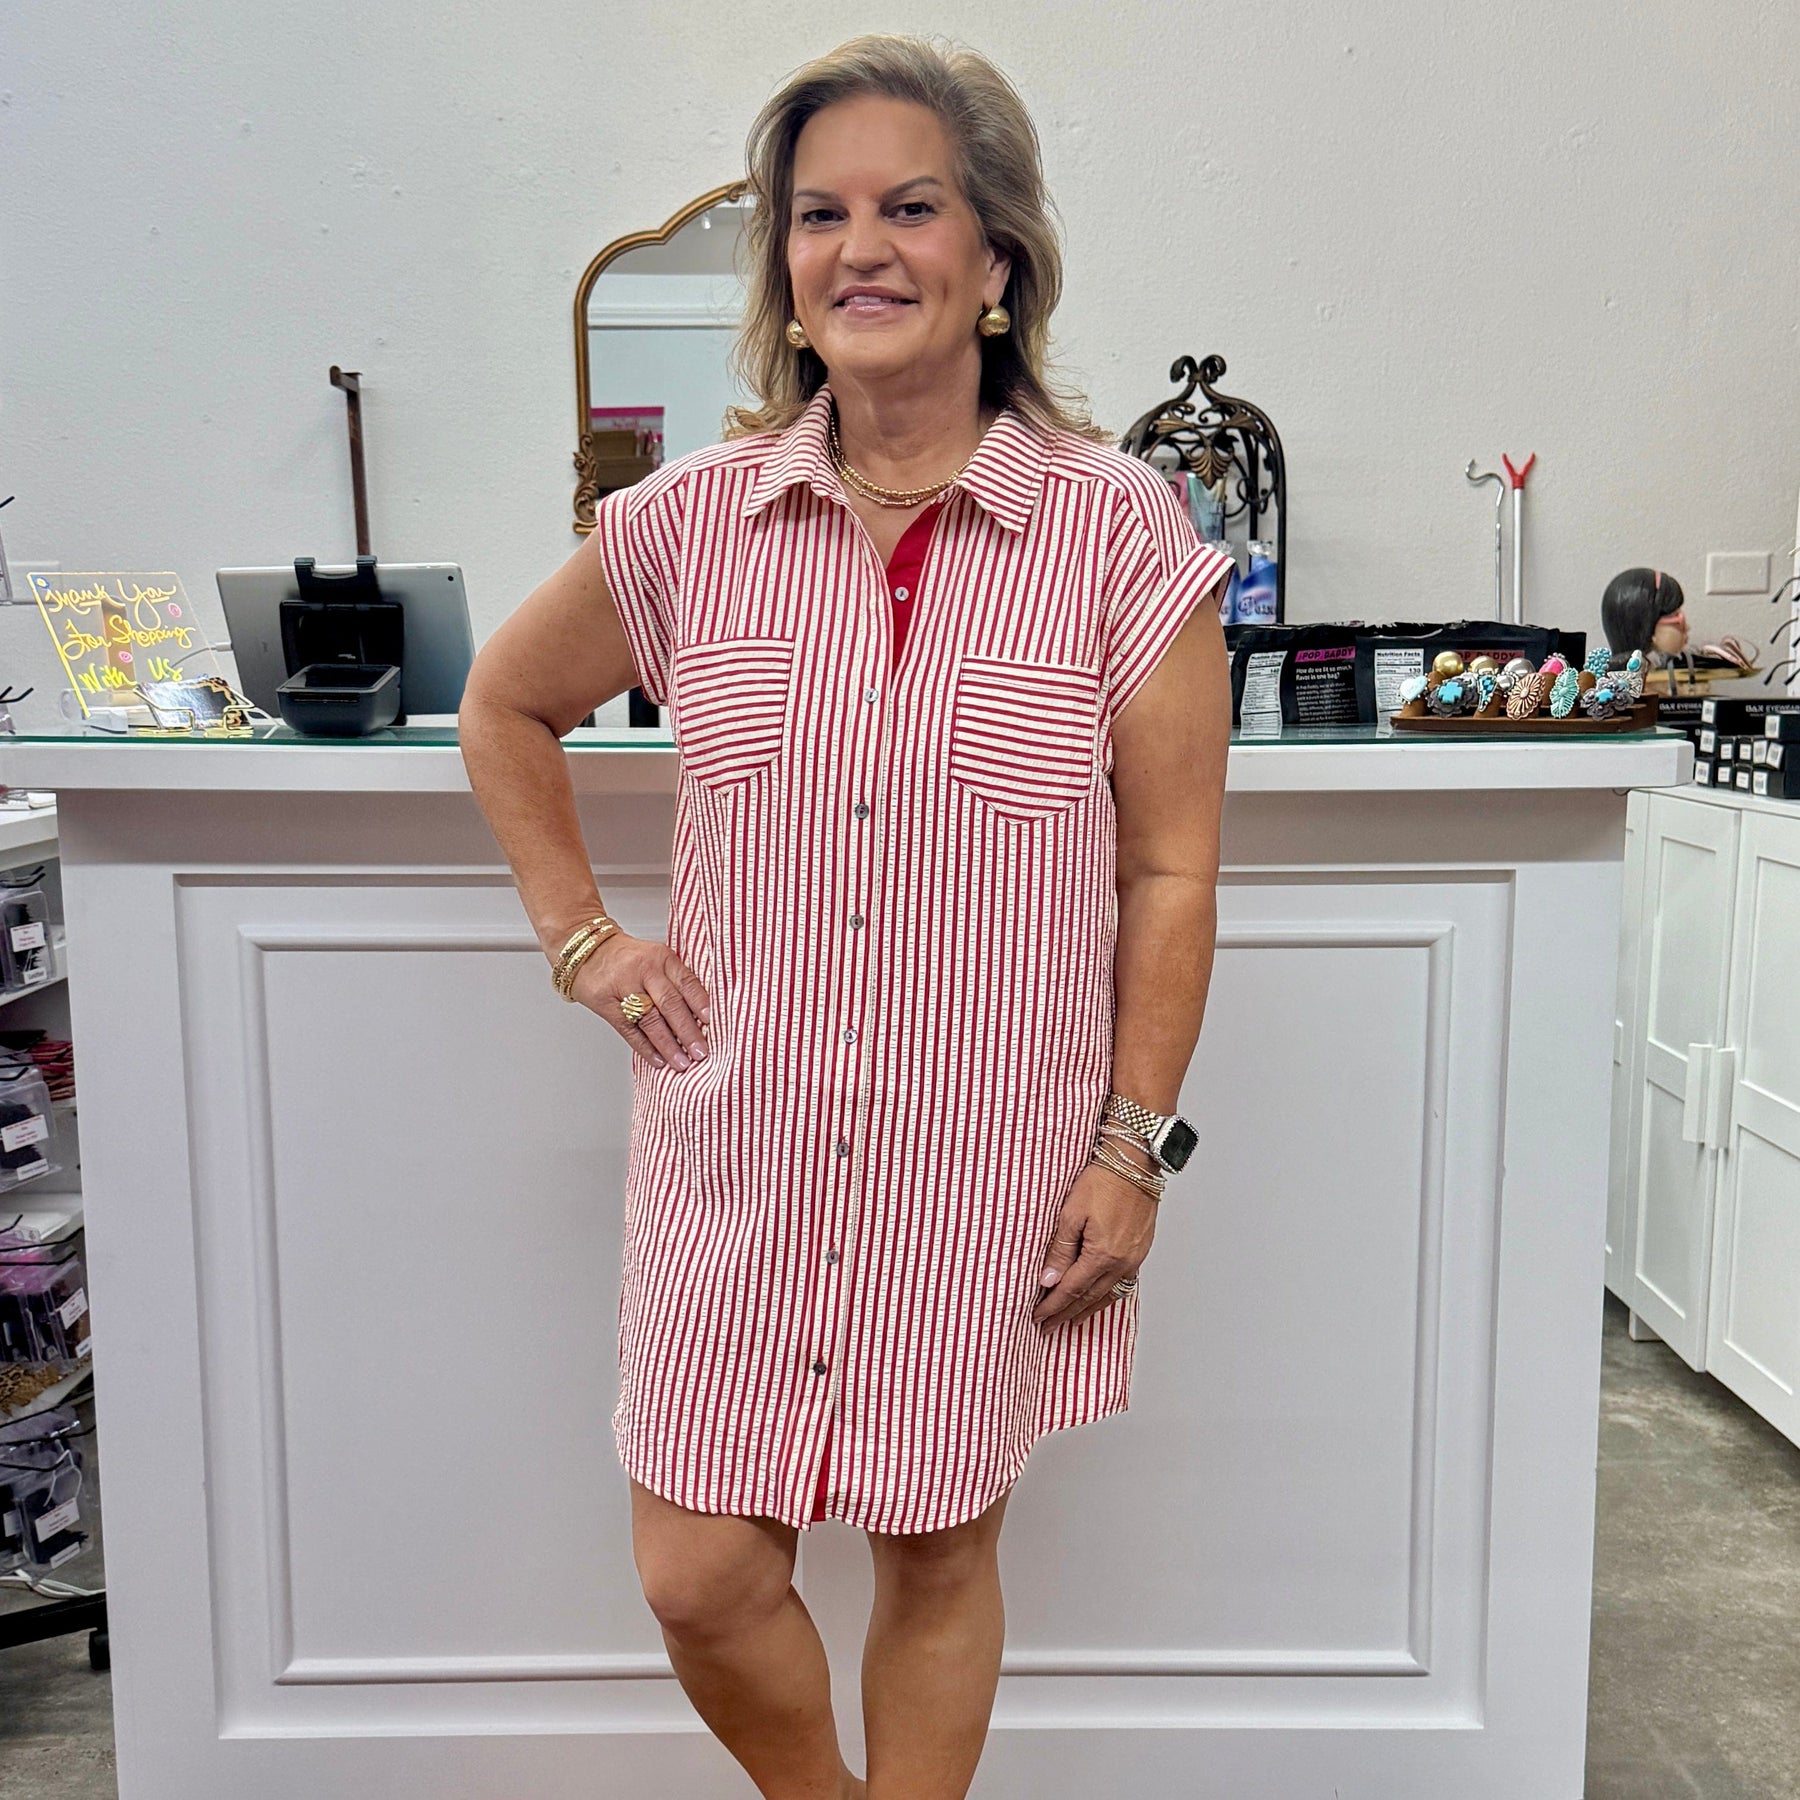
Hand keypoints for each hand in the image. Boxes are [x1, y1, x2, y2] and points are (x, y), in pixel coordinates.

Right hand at [568, 931, 711, 1070]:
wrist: (588, 951)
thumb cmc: (629, 959)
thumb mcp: (656, 959)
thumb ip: (677, 981)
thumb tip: (702, 1017)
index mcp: (662, 958)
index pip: (686, 983)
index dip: (701, 1004)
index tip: (712, 1023)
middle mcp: (644, 971)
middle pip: (670, 1004)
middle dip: (687, 1031)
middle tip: (700, 1052)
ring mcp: (624, 988)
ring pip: (650, 1020)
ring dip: (668, 1045)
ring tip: (682, 1062)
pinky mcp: (607, 1005)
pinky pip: (629, 1030)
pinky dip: (645, 1047)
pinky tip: (658, 1060)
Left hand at [1031, 1154, 1158, 1327]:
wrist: (1135, 1163)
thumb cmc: (1104, 1181)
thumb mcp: (1071, 1213)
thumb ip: (1060, 1250)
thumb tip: (1048, 1280)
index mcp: (1102, 1255)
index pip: (1071, 1290)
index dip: (1053, 1306)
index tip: (1038, 1317)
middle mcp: (1122, 1262)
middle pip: (1089, 1298)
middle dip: (1066, 1314)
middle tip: (1049, 1327)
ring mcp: (1134, 1258)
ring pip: (1107, 1295)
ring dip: (1087, 1310)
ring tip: (1070, 1320)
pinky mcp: (1140, 1251)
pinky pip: (1123, 1284)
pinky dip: (1106, 1296)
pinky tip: (1098, 1299)